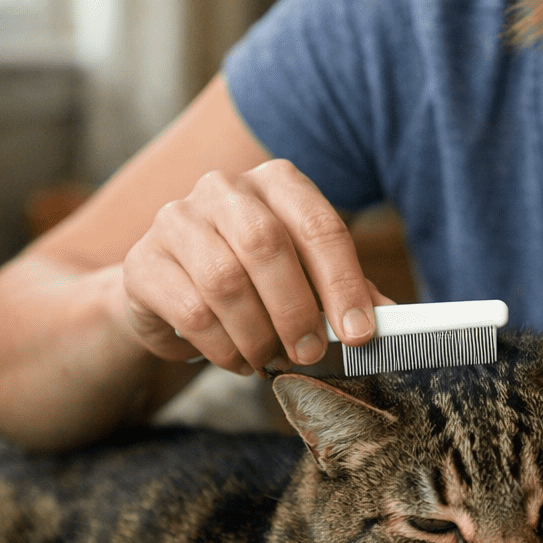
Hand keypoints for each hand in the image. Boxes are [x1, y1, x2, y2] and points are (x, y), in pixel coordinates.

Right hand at [120, 158, 394, 374]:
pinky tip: (236, 358)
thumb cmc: (257, 281)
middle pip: (266, 245)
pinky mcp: (144, 261)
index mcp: (279, 183)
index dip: (343, 284)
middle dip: (296, 310)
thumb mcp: (308, 279)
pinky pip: (191, 311)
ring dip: (257, 334)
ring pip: (225, 281)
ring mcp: (177, 219)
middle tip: (310, 353)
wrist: (171, 290)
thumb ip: (349, 294)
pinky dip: (223, 346)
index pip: (319, 226)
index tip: (360, 334)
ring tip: (271, 359)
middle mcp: (225, 188)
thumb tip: (399, 324)